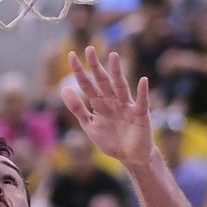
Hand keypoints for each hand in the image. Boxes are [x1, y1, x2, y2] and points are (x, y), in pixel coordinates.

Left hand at [62, 48, 155, 166]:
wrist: (130, 158)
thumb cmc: (111, 140)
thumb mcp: (89, 125)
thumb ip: (77, 108)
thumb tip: (63, 88)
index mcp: (100, 104)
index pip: (87, 85)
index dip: (80, 71)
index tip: (71, 55)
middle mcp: (113, 101)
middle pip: (103, 81)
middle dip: (96, 66)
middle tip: (89, 48)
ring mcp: (127, 106)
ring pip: (120, 87)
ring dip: (117, 72)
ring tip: (113, 56)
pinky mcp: (140, 115)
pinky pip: (141, 102)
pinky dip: (142, 92)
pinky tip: (143, 81)